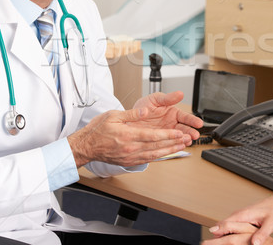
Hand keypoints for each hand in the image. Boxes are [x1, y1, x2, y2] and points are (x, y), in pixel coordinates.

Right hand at [68, 91, 202, 166]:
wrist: (86, 146)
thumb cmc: (97, 130)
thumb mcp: (113, 115)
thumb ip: (131, 114)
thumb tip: (145, 111)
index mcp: (128, 135)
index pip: (152, 136)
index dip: (167, 135)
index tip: (178, 132)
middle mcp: (131, 148)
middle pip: (157, 146)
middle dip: (173, 143)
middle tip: (186, 140)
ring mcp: (130, 156)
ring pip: (154, 155)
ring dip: (169, 151)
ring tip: (181, 147)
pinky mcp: (129, 161)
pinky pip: (147, 160)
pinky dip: (158, 157)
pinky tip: (166, 154)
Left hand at [131, 91, 202, 145]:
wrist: (128, 120)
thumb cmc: (142, 108)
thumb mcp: (154, 99)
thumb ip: (167, 98)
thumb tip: (179, 93)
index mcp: (172, 112)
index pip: (185, 117)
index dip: (192, 120)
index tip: (198, 123)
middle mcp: (171, 124)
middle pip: (184, 129)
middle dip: (190, 132)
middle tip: (195, 135)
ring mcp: (166, 134)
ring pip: (178, 138)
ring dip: (184, 140)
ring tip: (188, 141)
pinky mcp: (160, 141)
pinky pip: (169, 144)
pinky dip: (174, 146)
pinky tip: (178, 146)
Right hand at [209, 193, 272, 244]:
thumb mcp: (271, 224)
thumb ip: (262, 234)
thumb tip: (254, 243)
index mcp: (243, 215)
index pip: (224, 224)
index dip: (216, 233)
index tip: (211, 241)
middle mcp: (238, 215)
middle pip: (221, 226)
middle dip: (216, 235)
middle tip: (211, 244)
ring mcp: (238, 217)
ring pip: (224, 226)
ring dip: (220, 235)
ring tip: (216, 244)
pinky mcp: (240, 220)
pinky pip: (229, 227)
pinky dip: (225, 233)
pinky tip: (226, 241)